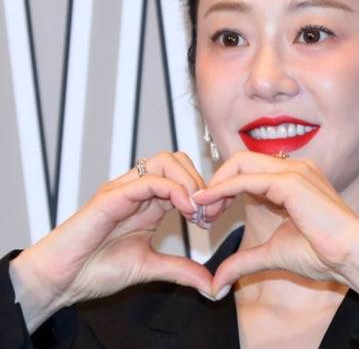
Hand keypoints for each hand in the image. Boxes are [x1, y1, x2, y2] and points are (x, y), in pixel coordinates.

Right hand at [9, 151, 213, 331]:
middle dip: (199, 181)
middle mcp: (137, 191)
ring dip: (188, 181)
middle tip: (206, 212)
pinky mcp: (111, 197)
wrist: (59, 281)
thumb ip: (180, 270)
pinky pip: (148, 180)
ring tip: (195, 210)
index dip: (204, 192)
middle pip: (177, 161)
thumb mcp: (149, 268)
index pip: (183, 176)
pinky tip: (184, 209)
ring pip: (165, 162)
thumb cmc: (95, 270)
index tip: (212, 218)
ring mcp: (124, 191)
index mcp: (148, 203)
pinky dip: (173, 189)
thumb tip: (210, 284)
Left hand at [193, 151, 358, 311]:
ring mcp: (293, 171)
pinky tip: (210, 204)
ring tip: (202, 211)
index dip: (222, 189)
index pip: (247, 171)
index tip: (207, 213)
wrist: (352, 256)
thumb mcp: (272, 255)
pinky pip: (247, 178)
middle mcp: (293, 169)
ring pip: (240, 163)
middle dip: (214, 183)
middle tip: (199, 211)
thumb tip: (217, 281)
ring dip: (216, 185)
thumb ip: (243, 262)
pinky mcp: (291, 182)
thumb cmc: (324, 253)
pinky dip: (223, 189)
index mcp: (292, 180)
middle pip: (239, 161)